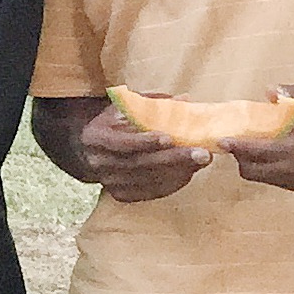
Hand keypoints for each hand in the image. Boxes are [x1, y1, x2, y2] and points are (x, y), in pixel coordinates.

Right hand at [80, 95, 210, 202]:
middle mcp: (98, 163)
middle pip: (139, 164)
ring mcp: (108, 181)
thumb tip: (184, 100)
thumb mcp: (126, 107)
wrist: (91, 148)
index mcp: (95, 137)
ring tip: (202, 161)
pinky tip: (189, 172)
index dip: (144, 141)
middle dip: (173, 158)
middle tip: (202, 153)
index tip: (169, 137)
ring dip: (178, 171)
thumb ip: (152, 103)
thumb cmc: (114, 121)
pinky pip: (150, 192)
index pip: (121, 143)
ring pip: (147, 180)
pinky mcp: (120, 194)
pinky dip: (172, 183)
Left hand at [224, 77, 293, 191]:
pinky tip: (258, 154)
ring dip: (247, 164)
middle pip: (259, 169)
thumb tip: (270, 92)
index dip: (244, 147)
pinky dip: (259, 169)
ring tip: (243, 147)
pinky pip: (270, 180)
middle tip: (230, 141)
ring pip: (261, 177)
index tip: (224, 140)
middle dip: (240, 157)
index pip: (271, 150)